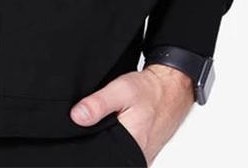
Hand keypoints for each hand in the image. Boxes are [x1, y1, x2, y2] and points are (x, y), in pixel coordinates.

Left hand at [69, 63, 194, 165]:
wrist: (171, 91)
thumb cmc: (149, 91)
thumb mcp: (120, 90)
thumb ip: (98, 104)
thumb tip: (77, 117)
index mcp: (130, 146)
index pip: (100, 154)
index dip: (88, 140)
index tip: (88, 125)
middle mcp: (137, 157)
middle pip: (106, 154)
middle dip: (98, 138)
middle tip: (105, 118)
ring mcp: (141, 157)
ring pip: (114, 153)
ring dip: (109, 139)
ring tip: (113, 120)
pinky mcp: (142, 154)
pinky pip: (123, 151)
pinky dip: (118, 139)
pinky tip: (119, 126)